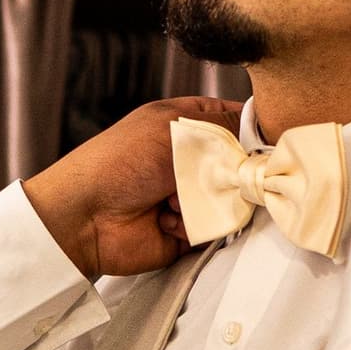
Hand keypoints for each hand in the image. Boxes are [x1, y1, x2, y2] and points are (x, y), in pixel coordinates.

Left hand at [23, 97, 243, 279]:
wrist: (84, 217)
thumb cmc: (120, 162)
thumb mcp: (173, 128)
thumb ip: (224, 126)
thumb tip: (264, 131)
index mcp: (186, 123)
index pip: (237, 120)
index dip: (254, 130)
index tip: (266, 141)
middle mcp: (191, 158)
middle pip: (242, 163)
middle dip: (234, 171)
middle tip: (216, 173)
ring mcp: (190, 194)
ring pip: (232, 198)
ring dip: (208, 199)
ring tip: (174, 198)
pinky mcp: (188, 229)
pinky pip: (214, 228)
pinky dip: (194, 225)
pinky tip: (166, 220)